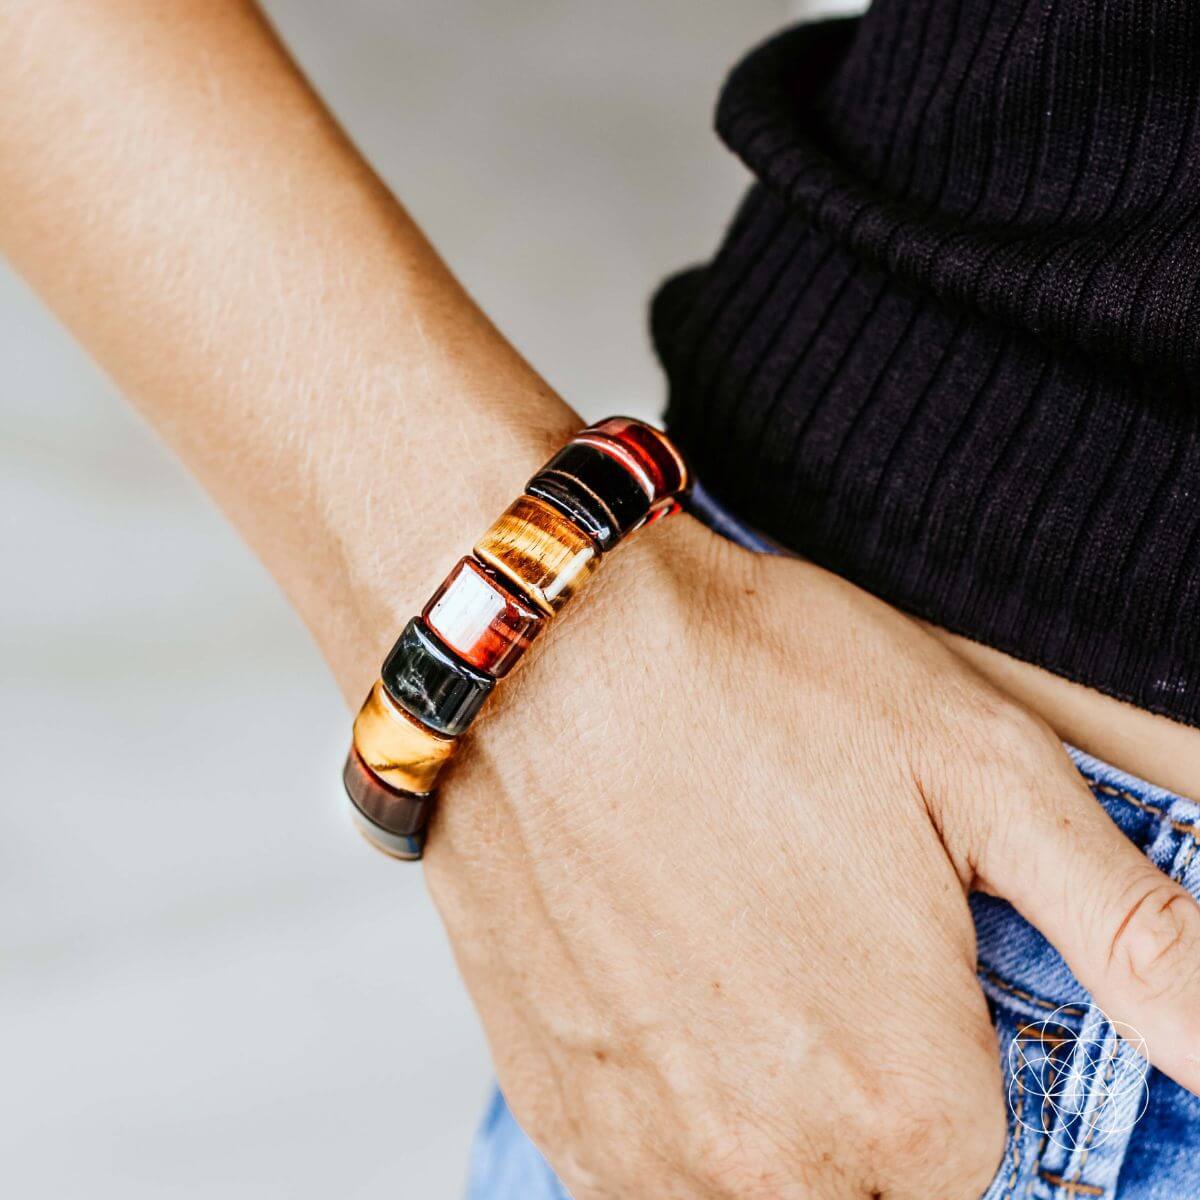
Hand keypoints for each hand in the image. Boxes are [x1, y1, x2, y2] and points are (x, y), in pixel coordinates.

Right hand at [396, 515, 1199, 1199]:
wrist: (544, 647)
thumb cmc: (752, 685)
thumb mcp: (981, 767)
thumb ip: (1132, 929)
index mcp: (904, 1096)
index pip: (978, 1160)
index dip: (947, 1049)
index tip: (903, 965)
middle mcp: (768, 1158)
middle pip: (866, 1185)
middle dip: (861, 1085)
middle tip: (815, 947)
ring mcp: (643, 1143)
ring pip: (752, 1186)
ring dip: (765, 1104)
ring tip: (734, 958)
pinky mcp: (553, 1102)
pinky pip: (642, 1166)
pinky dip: (670, 1100)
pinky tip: (662, 978)